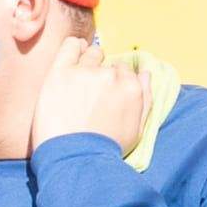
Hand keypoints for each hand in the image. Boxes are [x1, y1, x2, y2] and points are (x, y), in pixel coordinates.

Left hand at [27, 36, 149, 150]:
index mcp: (131, 88)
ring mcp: (85, 72)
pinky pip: (70, 46)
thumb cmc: (106, 149)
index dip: (115, 81)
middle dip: (101, 73)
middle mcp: (111, 75)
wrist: (74, 160)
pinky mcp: (61, 72)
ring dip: (87, 61)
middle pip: (107, 64)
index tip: (106, 91)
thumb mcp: (137, 130)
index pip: (125, 72)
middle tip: (90, 90)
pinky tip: (73, 52)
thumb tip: (146, 73)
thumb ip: (146, 99)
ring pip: (90, 54)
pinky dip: (73, 46)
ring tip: (79, 78)